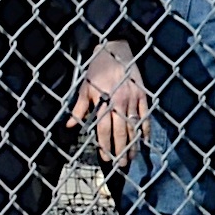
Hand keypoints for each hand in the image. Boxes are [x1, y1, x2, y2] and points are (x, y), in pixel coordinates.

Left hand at [72, 38, 151, 167]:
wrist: (115, 50)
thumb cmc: (96, 70)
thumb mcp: (84, 88)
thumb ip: (79, 109)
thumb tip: (68, 125)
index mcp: (103, 101)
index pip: (103, 128)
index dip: (104, 144)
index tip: (105, 157)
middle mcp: (119, 102)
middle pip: (121, 131)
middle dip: (121, 149)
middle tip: (121, 164)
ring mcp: (133, 98)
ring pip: (134, 126)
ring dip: (134, 143)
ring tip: (133, 157)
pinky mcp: (143, 95)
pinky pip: (145, 115)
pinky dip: (145, 128)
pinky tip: (145, 140)